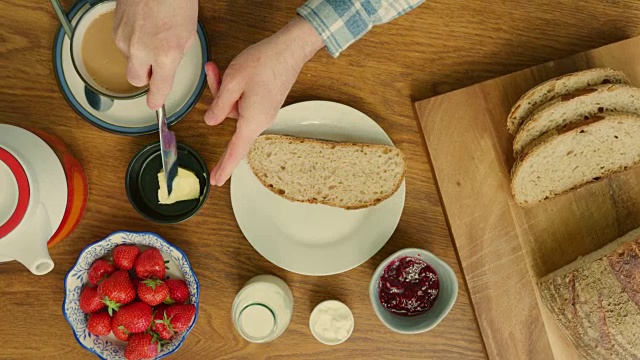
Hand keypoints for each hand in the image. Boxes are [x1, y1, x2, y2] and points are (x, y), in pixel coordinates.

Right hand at [113, 0, 197, 109]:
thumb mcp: (188, 34)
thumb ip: (176, 55)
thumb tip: (169, 64)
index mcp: (164, 55)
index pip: (158, 89)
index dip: (157, 100)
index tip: (155, 105)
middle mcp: (141, 50)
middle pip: (136, 80)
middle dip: (145, 78)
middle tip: (154, 68)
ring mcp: (124, 38)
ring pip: (129, 58)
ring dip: (139, 53)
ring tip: (152, 33)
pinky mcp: (114, 27)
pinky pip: (123, 42)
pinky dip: (132, 38)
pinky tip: (143, 24)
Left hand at [204, 17, 323, 185]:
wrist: (290, 49)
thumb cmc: (264, 62)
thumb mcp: (232, 82)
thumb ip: (219, 105)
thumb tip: (211, 121)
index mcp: (252, 120)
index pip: (235, 151)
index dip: (224, 167)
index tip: (216, 181)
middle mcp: (261, 120)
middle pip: (230, 119)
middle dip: (218, 98)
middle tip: (214, 72)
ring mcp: (265, 111)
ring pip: (235, 107)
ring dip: (225, 88)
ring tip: (223, 66)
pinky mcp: (267, 102)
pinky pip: (244, 101)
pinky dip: (235, 87)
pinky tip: (234, 71)